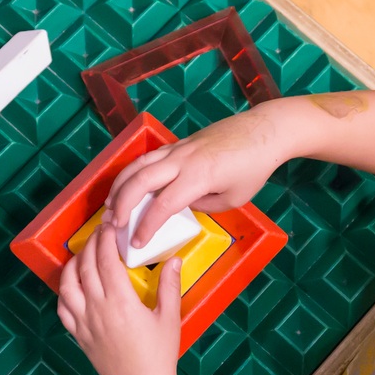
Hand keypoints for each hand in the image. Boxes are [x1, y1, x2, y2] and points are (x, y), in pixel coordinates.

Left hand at [57, 222, 182, 374]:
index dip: (106, 239)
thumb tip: (173, 259)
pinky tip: (73, 284)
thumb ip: (169, 286)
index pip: (107, 260)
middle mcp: (97, 310)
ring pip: (68, 285)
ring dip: (73, 264)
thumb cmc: (159, 356)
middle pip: (86, 267)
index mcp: (121, 302)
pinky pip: (63, 308)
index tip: (110, 227)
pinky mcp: (78, 335)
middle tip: (99, 233)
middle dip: (91, 245)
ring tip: (84, 254)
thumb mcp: (169, 318)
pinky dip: (64, 291)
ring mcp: (84, 323)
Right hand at [107, 109, 281, 249]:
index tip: (138, 242)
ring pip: (138, 164)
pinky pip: (148, 157)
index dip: (147, 226)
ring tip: (110, 206)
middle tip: (113, 225)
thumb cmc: (253, 167)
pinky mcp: (178, 143)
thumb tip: (183, 206)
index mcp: (199, 176)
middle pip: (140, 180)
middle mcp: (183, 159)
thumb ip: (204, 205)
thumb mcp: (233, 198)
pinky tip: (127, 186)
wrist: (264, 131)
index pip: (163, 205)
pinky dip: (132, 172)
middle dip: (122, 205)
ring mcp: (178, 148)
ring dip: (120, 186)